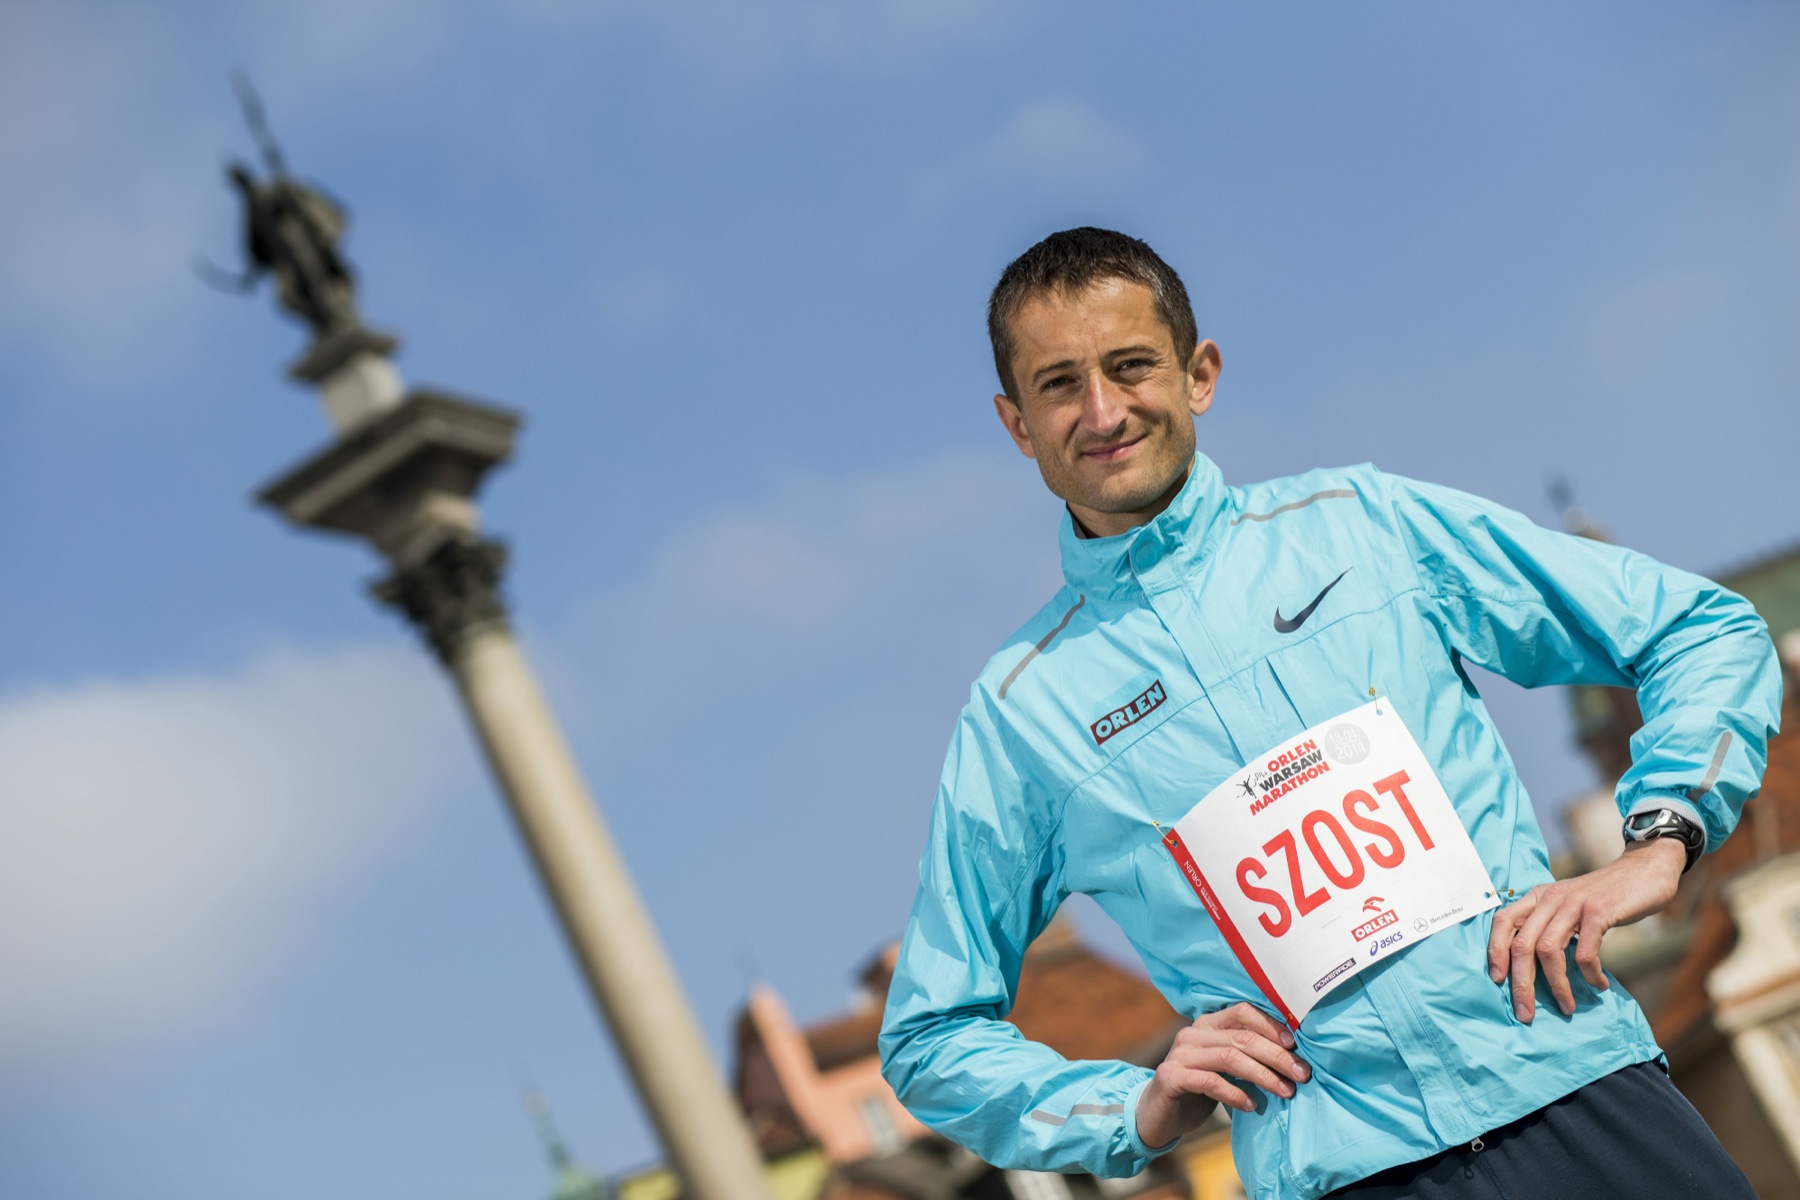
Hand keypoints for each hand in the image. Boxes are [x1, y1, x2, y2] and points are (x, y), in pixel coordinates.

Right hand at [1135, 1002, 1310, 1147]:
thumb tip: (1291, 1058)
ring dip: (1263, 1075)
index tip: (1295, 1046)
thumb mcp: (1224, 1069)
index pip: (1242, 1012)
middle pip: (1242, 1037)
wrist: (1157, 1115)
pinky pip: (1210, 1081)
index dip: (1270, 1025)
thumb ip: (1246, 1057)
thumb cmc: (1198, 1090)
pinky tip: (1252, 1105)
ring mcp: (1180, 1054)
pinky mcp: (1171, 1076)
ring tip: (1285, 1091)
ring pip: (1230, 1057)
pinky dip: (1235, 1093)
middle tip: (1302, 1074)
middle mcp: (1192, 1033)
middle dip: (1276, 1056)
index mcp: (1207, 1024)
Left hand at [1486, 837, 1685, 1021]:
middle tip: (1525, 1014)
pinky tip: (1599, 984)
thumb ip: (1551, 927)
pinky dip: (1589, 973)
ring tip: (1567, 1007)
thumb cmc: (1606, 897)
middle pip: (1521, 944)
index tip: (1496, 981)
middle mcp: (1549, 898)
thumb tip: (1534, 968)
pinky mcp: (1599, 911)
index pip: (1503, 922)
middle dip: (1521, 984)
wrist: (1645, 870)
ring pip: (1547, 950)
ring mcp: (1573, 903)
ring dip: (1556, 985)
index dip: (1494, 951)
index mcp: (1537, 897)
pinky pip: (1584, 951)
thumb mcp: (1569, 906)